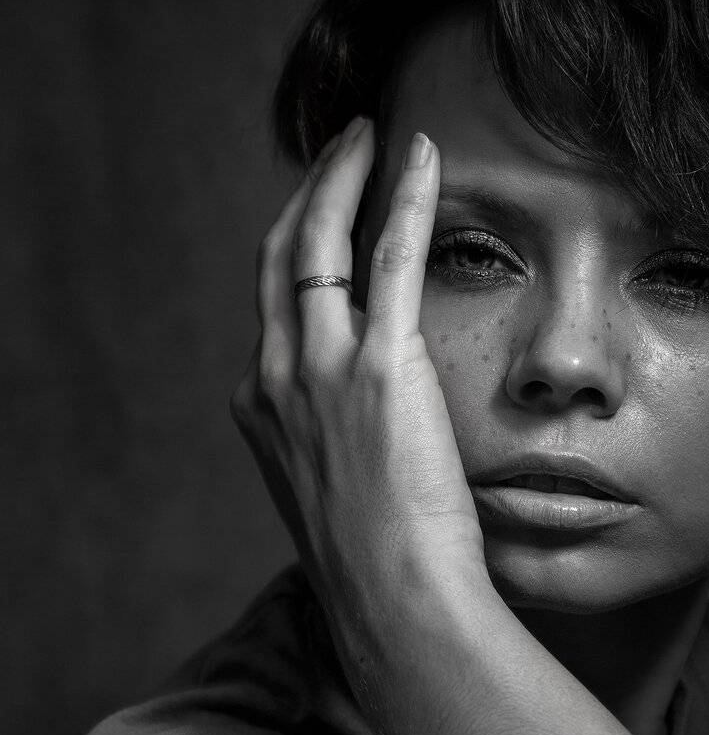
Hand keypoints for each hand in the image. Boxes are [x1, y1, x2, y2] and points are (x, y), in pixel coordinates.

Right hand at [231, 117, 487, 684]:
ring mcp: (316, 368)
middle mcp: (274, 376)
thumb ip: (344, 437)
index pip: (277, 303)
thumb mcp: (342, 490)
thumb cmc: (382, 562)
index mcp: (262, 406)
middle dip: (309, 190)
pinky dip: (402, 197)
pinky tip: (420, 154)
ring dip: (343, 174)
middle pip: (280, 253)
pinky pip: (387, 255)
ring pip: (316, 239)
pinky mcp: (376, 366)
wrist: (393, 601)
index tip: (328, 211)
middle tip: (343, 145)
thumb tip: (381, 423)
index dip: (299, 246)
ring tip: (371, 133)